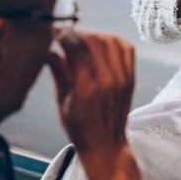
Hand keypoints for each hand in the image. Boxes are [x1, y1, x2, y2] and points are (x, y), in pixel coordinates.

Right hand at [47, 32, 135, 162]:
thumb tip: (49, 49)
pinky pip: (126, 49)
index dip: (66, 37)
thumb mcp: (62, 101)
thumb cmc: (79, 127)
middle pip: (96, 40)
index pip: (77, 48)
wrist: (106, 145)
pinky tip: (103, 45)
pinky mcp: (131, 77)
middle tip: (69, 38)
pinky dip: (114, 41)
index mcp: (86, 88)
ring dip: (96, 36)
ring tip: (84, 41)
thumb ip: (58, 72)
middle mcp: (107, 80)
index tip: (57, 36)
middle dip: (79, 34)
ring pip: (112, 41)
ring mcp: (123, 78)